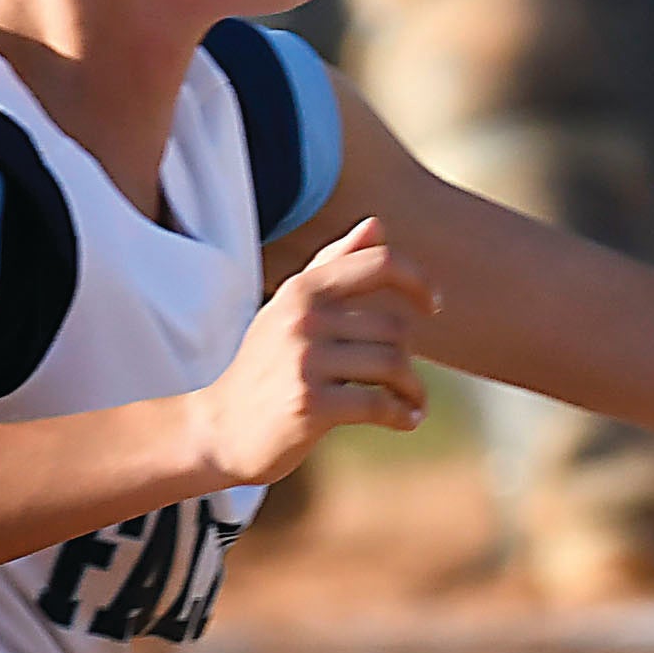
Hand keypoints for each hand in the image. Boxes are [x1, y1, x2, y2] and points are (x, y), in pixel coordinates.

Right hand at [199, 217, 436, 485]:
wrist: (220, 429)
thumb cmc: (265, 366)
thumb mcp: (290, 308)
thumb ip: (332, 265)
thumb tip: (377, 224)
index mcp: (303, 289)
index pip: (379, 262)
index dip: (417, 279)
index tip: (433, 304)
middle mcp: (304, 317)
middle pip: (395, 327)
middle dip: (406, 358)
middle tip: (402, 380)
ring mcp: (305, 360)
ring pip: (394, 364)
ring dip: (412, 390)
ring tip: (411, 402)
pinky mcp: (312, 404)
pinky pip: (380, 403)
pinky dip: (403, 414)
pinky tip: (407, 420)